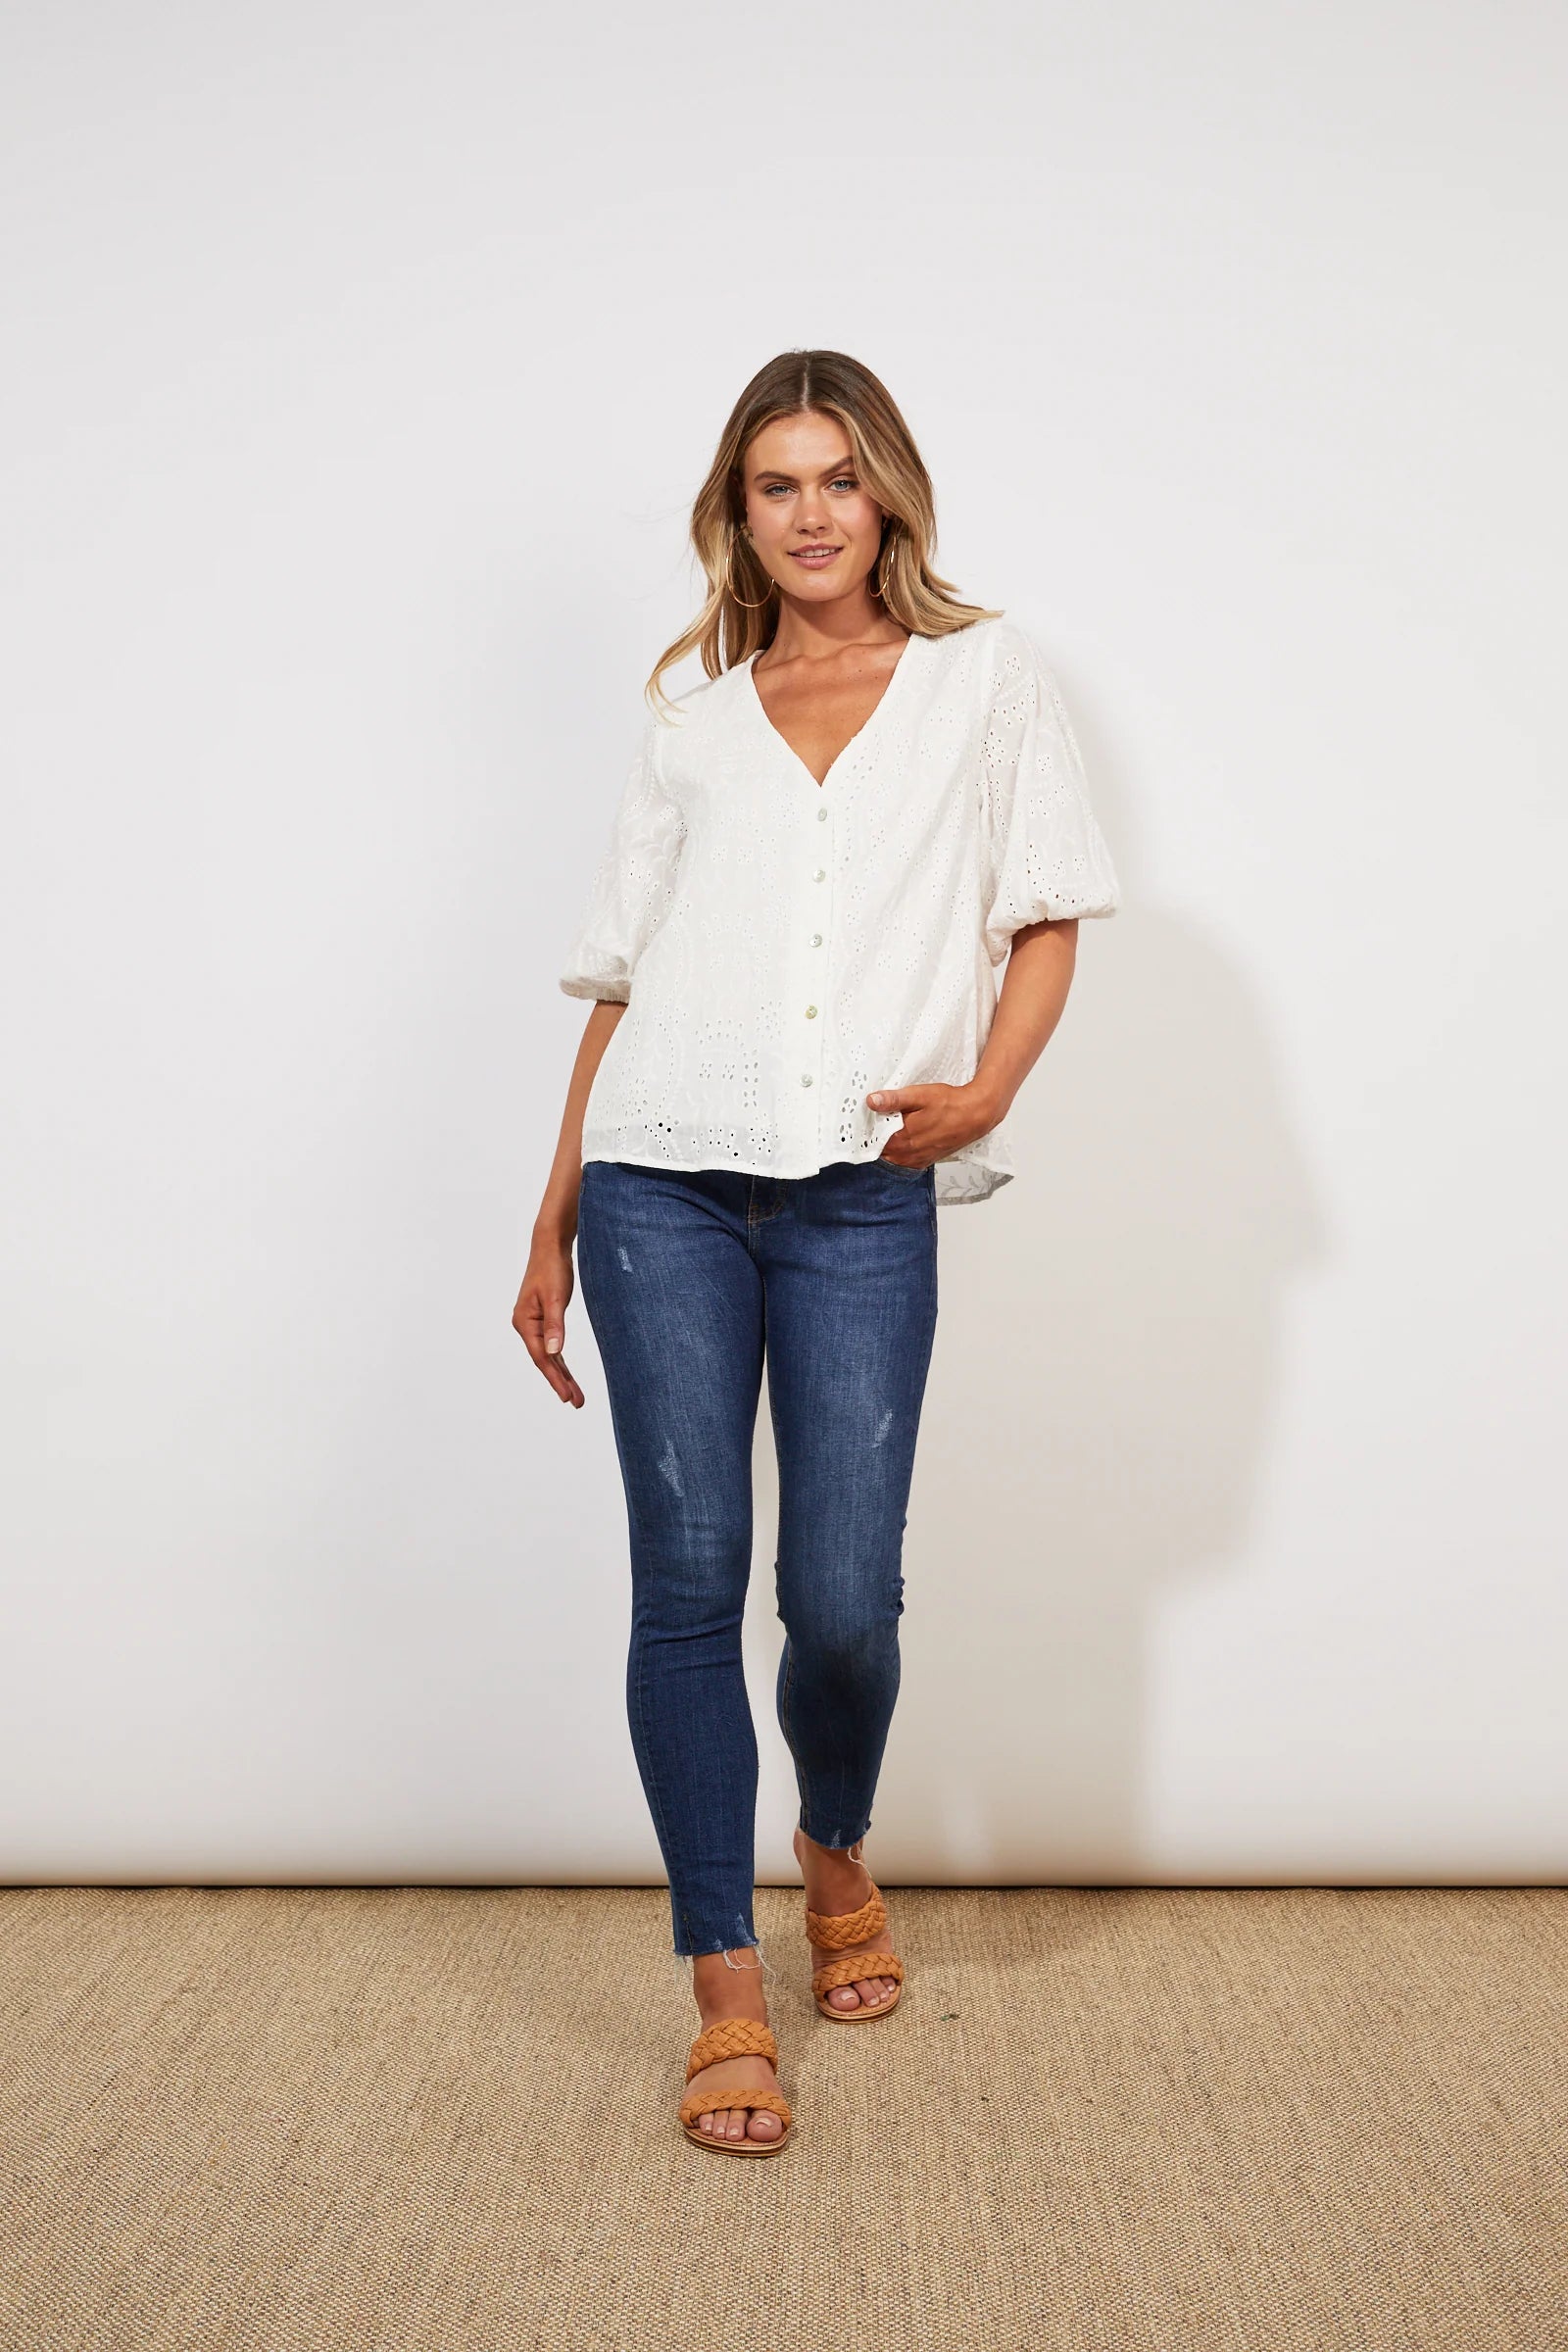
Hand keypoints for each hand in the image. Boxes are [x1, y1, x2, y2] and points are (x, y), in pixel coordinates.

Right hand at [512, 1237, 585, 1406]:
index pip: (541, 1357)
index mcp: (525, 1323)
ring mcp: (533, 1323)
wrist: (549, 1246)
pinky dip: (560, 1360)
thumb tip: (555, 1353)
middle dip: (561, 1382)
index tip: (567, 1397)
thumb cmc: (552, 1268)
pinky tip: (566, 1372)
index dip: (555, 1378)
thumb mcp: (557, 1297)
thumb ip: (556, 1326)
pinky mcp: (543, 1319)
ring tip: (576, 1395)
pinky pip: (551, 1345)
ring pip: (549, 1355)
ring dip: (562, 1374)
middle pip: (545, 1360)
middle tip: (577, 1402)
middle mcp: (526, 1326)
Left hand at [866, 1081, 1003, 1169]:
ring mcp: (916, 1159)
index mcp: (902, 1138)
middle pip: (880, 1149)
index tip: (866, 1118)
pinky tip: (905, 1137)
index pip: (872, 1140)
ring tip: (890, 1128)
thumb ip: (894, 1100)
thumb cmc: (950, 1104)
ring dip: (888, 1145)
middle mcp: (907, 1154)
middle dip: (876, 1137)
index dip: (867, 1129)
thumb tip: (871, 1101)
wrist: (976, 1116)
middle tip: (877, 1120)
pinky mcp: (925, 1160)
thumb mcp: (920, 1095)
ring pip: (892, 1156)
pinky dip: (900, 1151)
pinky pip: (904, 1160)